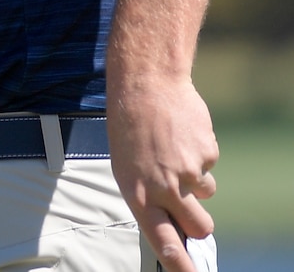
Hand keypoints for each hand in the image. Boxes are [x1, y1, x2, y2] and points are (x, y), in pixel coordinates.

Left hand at [108, 75, 217, 271]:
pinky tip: (181, 133)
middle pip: (200, 228)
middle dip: (200, 223)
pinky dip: (198, 153)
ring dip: (197, 181)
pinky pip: (210, 165)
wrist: (147, 83)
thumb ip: (150, 198)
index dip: (181, 266)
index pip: (164, 243)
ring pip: (207, 195)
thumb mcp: (127, 167)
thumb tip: (173, 225)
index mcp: (141, 194)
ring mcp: (190, 171)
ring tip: (174, 151)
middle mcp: (166, 188)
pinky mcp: (207, 153)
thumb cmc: (130, 126)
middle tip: (187, 201)